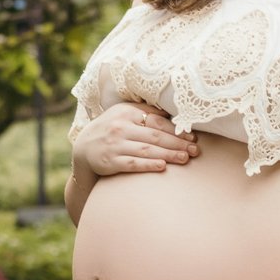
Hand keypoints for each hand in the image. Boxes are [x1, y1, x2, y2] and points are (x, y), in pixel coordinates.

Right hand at [77, 101, 199, 177]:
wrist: (83, 148)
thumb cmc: (111, 130)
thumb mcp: (124, 114)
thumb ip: (145, 112)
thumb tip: (173, 113)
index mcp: (127, 112)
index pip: (157, 121)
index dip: (176, 130)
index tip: (192, 137)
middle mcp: (120, 126)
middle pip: (155, 136)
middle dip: (177, 144)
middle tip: (195, 151)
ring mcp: (114, 144)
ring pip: (146, 150)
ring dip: (168, 155)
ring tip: (185, 159)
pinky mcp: (110, 161)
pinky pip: (132, 163)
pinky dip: (148, 165)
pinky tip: (163, 167)